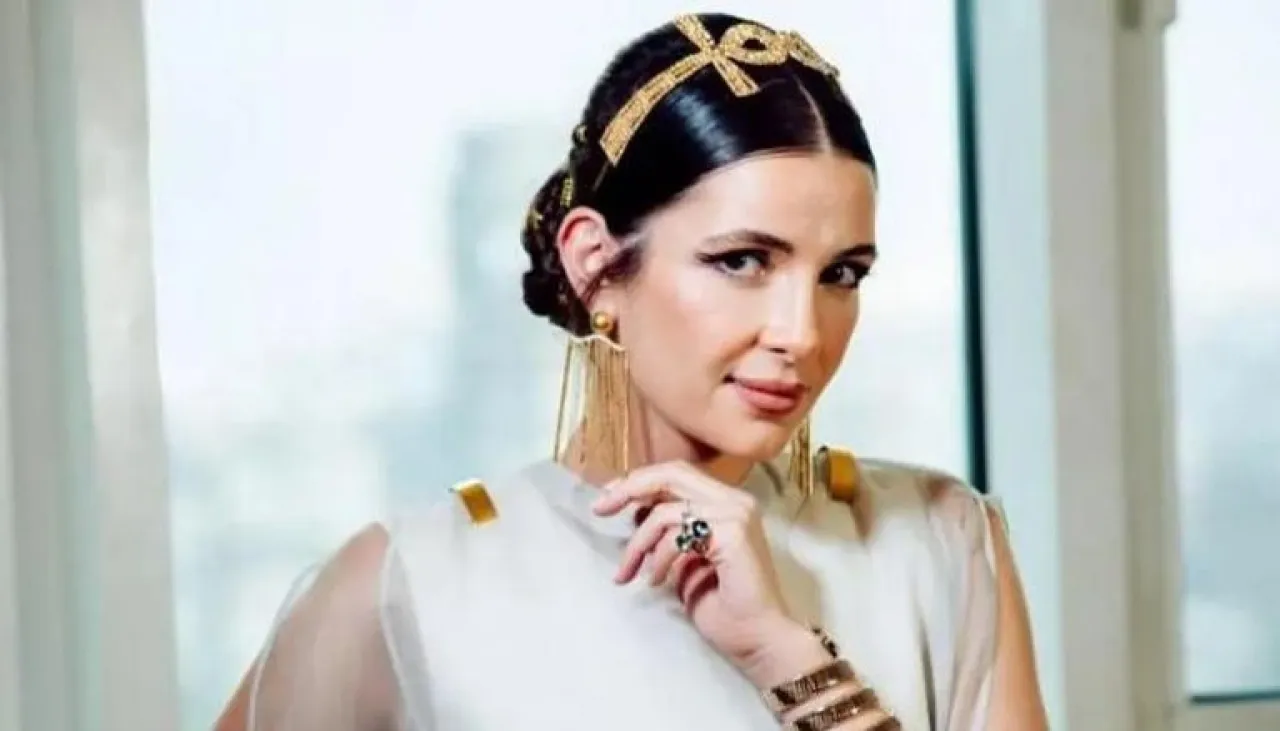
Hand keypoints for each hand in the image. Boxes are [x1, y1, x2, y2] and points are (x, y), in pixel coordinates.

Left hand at [592, 461, 829, 687]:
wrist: (759, 637)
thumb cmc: (724, 605)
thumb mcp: (684, 559)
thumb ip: (667, 532)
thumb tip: (634, 510)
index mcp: (726, 501)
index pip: (676, 473)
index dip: (638, 481)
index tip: (608, 497)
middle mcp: (735, 500)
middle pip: (670, 474)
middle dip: (628, 489)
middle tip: (599, 509)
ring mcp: (736, 514)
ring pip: (665, 510)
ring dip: (637, 544)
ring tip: (627, 572)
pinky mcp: (733, 532)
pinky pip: (677, 535)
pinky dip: (658, 558)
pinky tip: (657, 581)